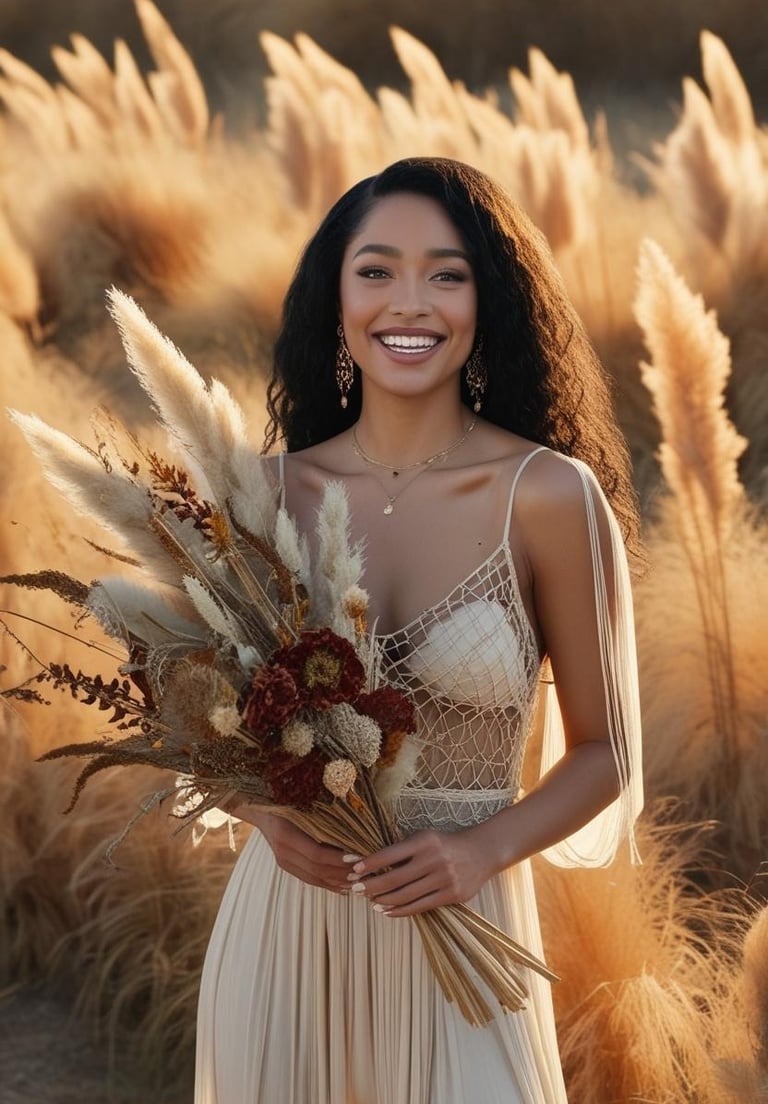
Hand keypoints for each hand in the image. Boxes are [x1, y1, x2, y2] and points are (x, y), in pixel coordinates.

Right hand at [232, 803, 349, 892]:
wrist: (260, 809)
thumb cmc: (285, 799)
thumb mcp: (301, 802)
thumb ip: (321, 814)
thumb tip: (352, 821)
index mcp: (286, 834)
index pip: (316, 854)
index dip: (338, 858)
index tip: (359, 857)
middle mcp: (283, 851)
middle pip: (317, 869)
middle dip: (341, 873)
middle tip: (364, 872)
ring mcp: (283, 861)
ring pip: (314, 878)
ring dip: (337, 882)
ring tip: (358, 882)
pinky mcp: (286, 866)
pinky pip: (309, 880)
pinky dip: (328, 884)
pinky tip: (343, 887)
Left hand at [346, 828, 494, 916]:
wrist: (481, 852)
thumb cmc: (445, 845)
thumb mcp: (425, 839)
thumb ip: (403, 850)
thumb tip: (372, 864)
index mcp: (424, 841)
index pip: (390, 854)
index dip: (370, 863)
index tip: (354, 870)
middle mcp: (434, 859)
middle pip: (395, 878)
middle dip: (372, 885)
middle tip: (356, 890)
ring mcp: (444, 878)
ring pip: (406, 895)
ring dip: (384, 900)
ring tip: (371, 902)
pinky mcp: (452, 895)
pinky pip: (420, 906)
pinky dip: (401, 910)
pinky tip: (388, 911)